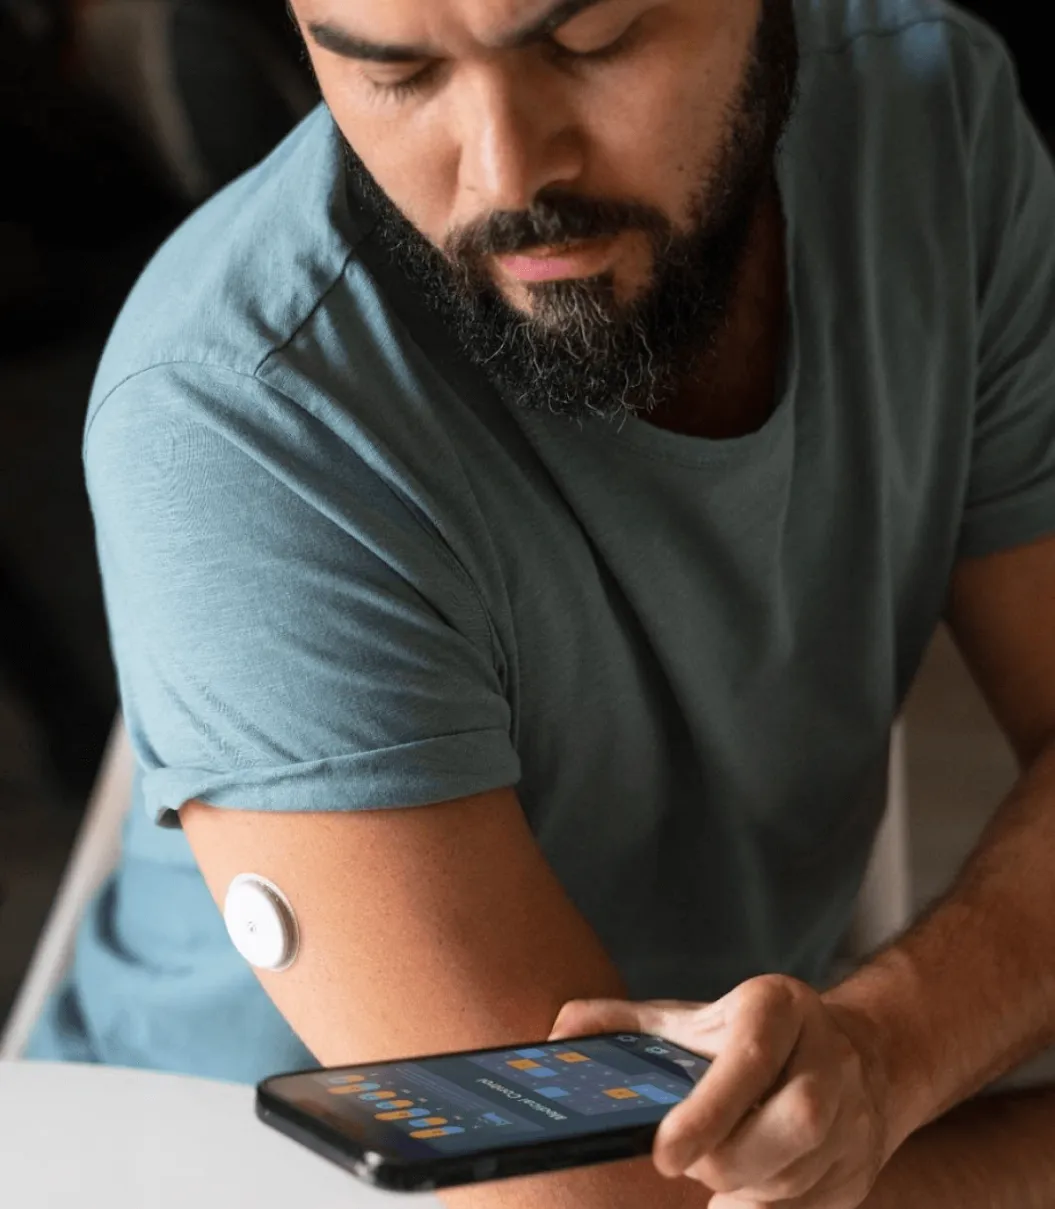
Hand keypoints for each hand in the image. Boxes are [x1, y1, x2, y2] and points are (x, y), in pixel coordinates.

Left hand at [550, 976, 895, 1208]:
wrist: (848, 1053)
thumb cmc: (742, 1037)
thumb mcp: (686, 1020)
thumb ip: (620, 1025)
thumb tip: (558, 1033)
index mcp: (776, 1007)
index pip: (749, 1059)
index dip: (708, 1111)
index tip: (664, 1154)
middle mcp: (825, 1053)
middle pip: (792, 1121)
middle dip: (729, 1158)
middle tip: (687, 1163)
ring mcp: (853, 1112)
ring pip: (801, 1172)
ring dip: (746, 1190)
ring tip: (714, 1175)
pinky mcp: (861, 1166)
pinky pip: (813, 1208)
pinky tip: (740, 1199)